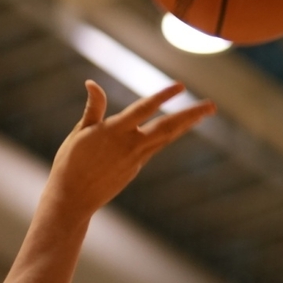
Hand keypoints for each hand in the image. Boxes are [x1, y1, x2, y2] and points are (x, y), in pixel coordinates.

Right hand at [45, 81, 214, 216]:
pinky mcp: (136, 168)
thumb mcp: (79, 133)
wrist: (72, 199)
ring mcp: (136, 158)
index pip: (143, 109)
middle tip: (212, 105)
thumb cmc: (70, 163)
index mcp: (114, 132)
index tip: (180, 86)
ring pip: (167, 137)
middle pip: (167, 127)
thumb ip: (93, 108)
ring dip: (187, 124)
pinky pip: (158, 146)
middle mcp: (130, 145)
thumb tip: (92, 83)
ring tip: (204, 112)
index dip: (162, 97)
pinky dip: (171, 135)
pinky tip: (181, 126)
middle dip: (190, 115)